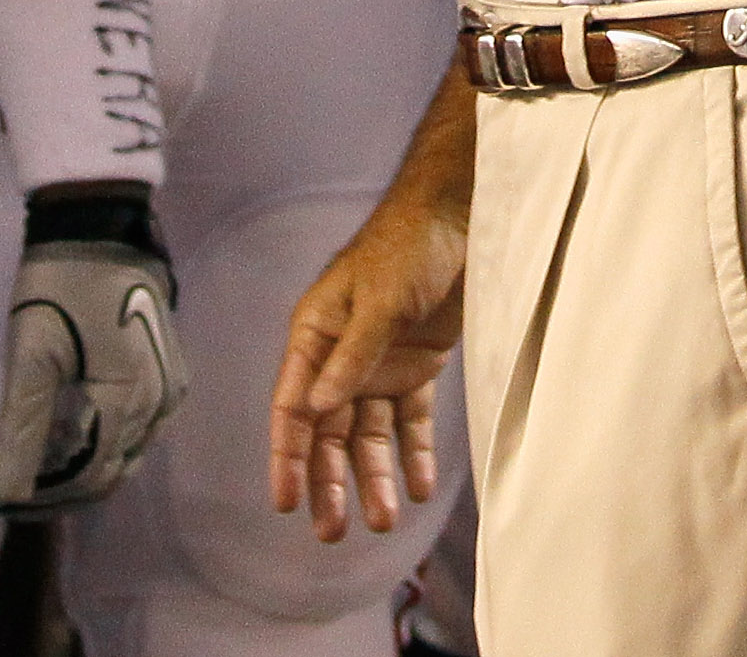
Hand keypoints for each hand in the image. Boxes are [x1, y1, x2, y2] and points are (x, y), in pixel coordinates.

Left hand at [0, 224, 186, 514]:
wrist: (99, 222)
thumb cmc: (60, 284)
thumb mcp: (32, 355)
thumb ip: (23, 428)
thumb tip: (9, 492)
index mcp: (131, 400)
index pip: (87, 478)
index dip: (38, 495)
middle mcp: (160, 404)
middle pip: (107, 471)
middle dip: (51, 483)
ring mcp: (168, 388)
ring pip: (120, 451)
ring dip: (71, 462)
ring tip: (17, 452)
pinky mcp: (164, 372)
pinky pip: (132, 426)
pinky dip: (93, 437)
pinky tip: (57, 429)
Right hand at [267, 189, 463, 541]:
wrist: (461, 216)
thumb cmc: (407, 245)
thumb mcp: (380, 298)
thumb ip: (354, 354)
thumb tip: (317, 410)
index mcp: (316, 334)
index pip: (293, 406)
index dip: (287, 455)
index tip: (285, 501)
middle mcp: (340, 356)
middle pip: (328, 431)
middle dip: (329, 480)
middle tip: (332, 531)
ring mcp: (378, 364)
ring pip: (369, 434)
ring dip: (373, 476)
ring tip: (382, 521)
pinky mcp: (416, 366)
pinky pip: (410, 420)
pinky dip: (413, 454)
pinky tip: (417, 488)